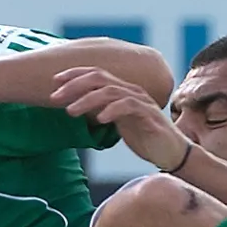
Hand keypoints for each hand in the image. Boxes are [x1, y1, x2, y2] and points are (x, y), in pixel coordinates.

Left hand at [51, 67, 192, 170]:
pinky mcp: (149, 115)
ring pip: (110, 91)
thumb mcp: (117, 122)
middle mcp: (131, 91)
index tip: (54, 81)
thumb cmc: (144, 137)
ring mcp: (141, 101)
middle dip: (74, 86)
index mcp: (122, 90)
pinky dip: (112, 110)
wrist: (172, 153)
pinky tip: (99, 119)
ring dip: (87, 100)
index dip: (74, 74)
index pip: (96, 74)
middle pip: (99, 78)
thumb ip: (100, 111)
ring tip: (70, 111)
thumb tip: (75, 108)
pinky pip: (129, 106)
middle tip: (55, 97)